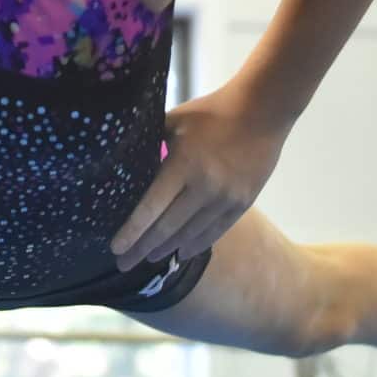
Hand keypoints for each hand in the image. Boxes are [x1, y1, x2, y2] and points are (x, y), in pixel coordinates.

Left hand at [110, 85, 288, 271]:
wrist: (261, 112)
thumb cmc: (210, 112)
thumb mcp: (174, 123)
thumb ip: (151, 145)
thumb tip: (125, 164)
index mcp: (183, 165)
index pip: (151, 208)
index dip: (132, 232)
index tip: (115, 249)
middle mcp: (204, 188)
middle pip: (167, 228)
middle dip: (142, 249)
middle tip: (123, 265)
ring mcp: (226, 199)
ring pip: (190, 235)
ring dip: (167, 249)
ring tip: (148, 259)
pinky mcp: (242, 204)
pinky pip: (215, 232)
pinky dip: (195, 245)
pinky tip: (181, 253)